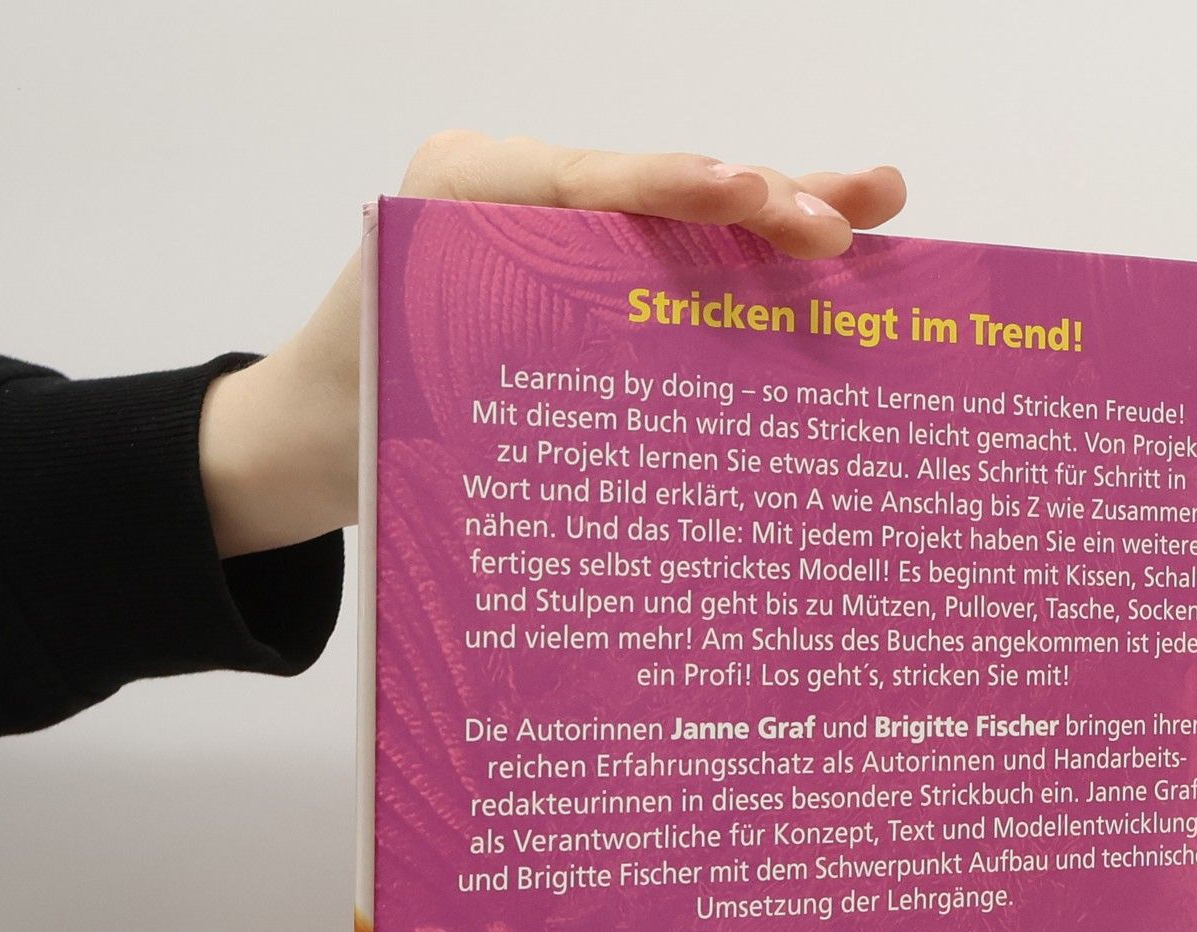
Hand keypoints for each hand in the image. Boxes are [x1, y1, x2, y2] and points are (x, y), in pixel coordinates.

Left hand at [199, 134, 905, 556]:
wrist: (318, 431)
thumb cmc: (361, 424)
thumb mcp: (417, 417)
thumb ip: (505, 411)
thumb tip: (624, 483)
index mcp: (460, 198)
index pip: (583, 183)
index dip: (670, 189)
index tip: (745, 195)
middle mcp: (519, 193)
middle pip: (656, 187)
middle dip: (758, 201)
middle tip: (848, 220)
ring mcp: (564, 226)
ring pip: (685, 216)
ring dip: (785, 213)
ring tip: (878, 202)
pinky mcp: (593, 266)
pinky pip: (679, 256)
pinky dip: (754, 260)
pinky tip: (835, 249)